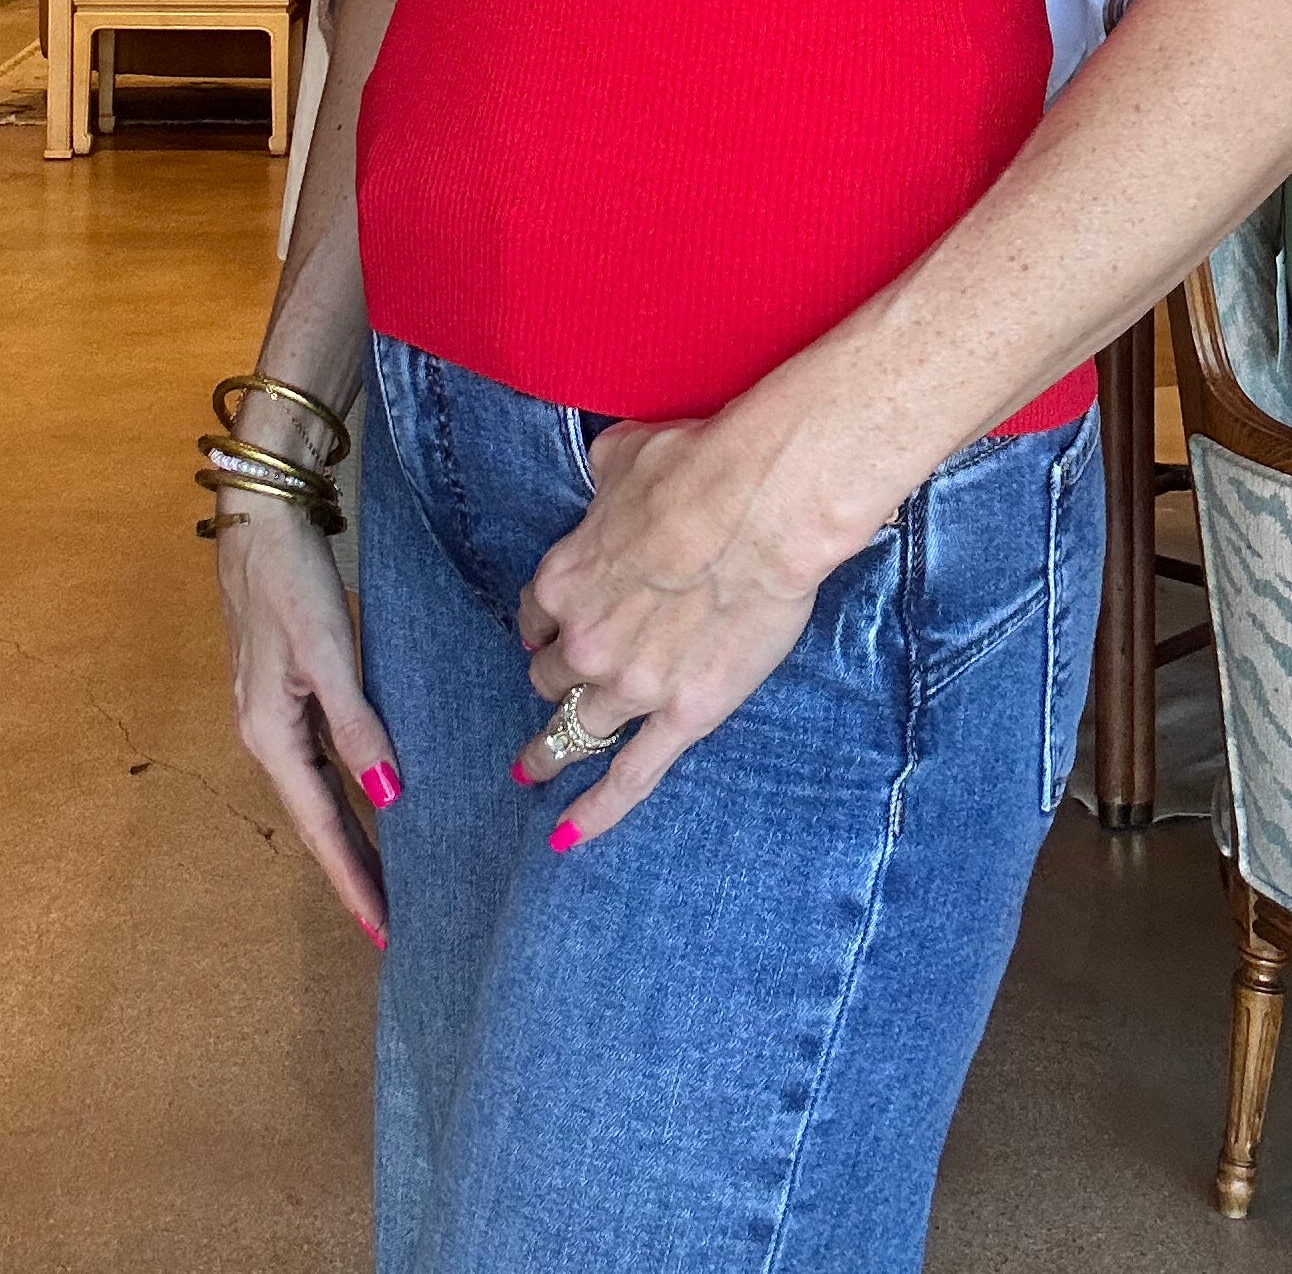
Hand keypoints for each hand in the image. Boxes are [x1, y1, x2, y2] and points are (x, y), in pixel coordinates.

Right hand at [216, 503, 401, 947]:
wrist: (258, 516)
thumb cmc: (288, 580)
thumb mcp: (326, 652)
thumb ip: (356, 725)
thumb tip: (388, 796)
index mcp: (269, 735)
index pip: (319, 826)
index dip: (351, 878)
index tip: (383, 931)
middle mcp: (266, 734)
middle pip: (317, 818)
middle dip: (352, 869)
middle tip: (393, 921)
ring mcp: (274, 711)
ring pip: (321, 790)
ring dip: (352, 833)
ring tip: (389, 873)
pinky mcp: (289, 687)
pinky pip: (322, 757)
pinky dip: (348, 787)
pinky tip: (375, 795)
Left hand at [512, 417, 833, 846]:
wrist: (758, 504)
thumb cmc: (695, 467)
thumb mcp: (621, 457)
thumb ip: (602, 485)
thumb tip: (607, 478)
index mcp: (563, 577)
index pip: (536, 615)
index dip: (548, 622)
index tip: (554, 626)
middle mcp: (585, 639)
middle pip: (554, 673)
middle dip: (559, 674)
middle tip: (568, 679)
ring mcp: (631, 685)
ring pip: (576, 727)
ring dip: (551, 747)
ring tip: (533, 767)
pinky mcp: (683, 716)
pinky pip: (630, 777)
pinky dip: (597, 811)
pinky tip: (570, 834)